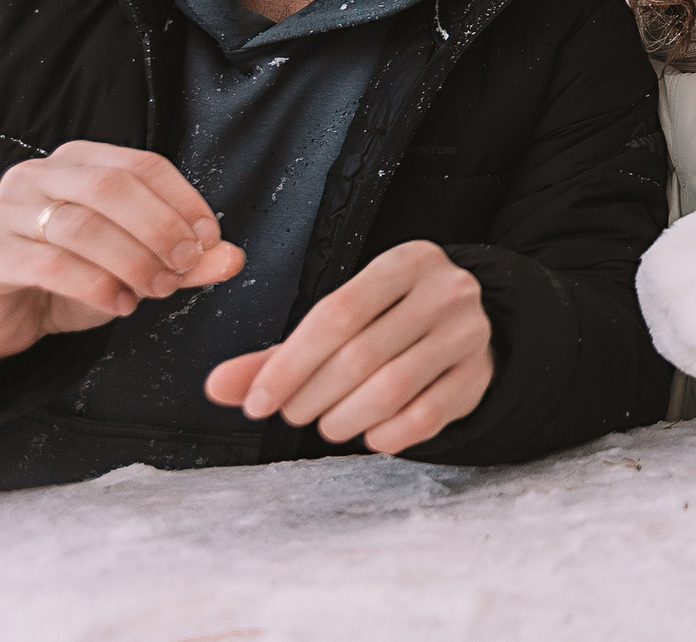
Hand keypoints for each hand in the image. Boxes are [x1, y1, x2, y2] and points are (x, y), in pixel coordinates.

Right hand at [0, 140, 245, 366]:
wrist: (1, 313)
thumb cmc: (72, 276)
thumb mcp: (134, 264)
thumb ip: (182, 260)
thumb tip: (232, 257)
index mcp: (79, 160)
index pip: (142, 165)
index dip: (183, 200)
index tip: (209, 239)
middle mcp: (37, 176)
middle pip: (111, 187)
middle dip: (159, 228)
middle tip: (185, 266)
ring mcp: (6, 213)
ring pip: (81, 226)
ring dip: (132, 260)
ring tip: (156, 290)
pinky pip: (50, 265)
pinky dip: (96, 286)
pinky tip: (120, 304)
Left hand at [205, 240, 493, 454]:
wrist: (468, 326)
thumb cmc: (391, 320)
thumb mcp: (342, 320)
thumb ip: (280, 353)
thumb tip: (216, 387)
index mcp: (406, 261)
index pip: (337, 313)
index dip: (290, 364)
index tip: (258, 402)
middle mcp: (445, 290)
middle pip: (361, 354)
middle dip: (312, 395)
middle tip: (293, 413)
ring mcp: (469, 332)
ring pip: (392, 388)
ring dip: (344, 418)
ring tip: (327, 424)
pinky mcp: (479, 376)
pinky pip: (426, 416)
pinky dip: (387, 435)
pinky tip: (369, 434)